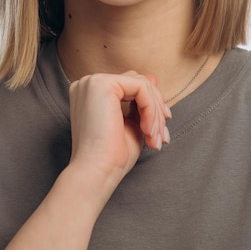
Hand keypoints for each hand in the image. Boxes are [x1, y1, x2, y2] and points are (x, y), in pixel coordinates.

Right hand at [69, 70, 170, 187]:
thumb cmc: (112, 156)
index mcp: (92, 93)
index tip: (161, 131)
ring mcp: (93, 81)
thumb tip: (152, 76)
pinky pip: (141, 87)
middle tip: (162, 137)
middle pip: (137, 82)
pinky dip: (151, 109)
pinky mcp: (102, 84)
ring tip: (155, 139)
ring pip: (142, 84)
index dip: (151, 106)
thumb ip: (141, 101)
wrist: (96, 172)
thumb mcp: (133, 123)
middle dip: (156, 109)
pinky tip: (147, 131)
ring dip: (155, 113)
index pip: (130, 86)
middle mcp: (89, 83)